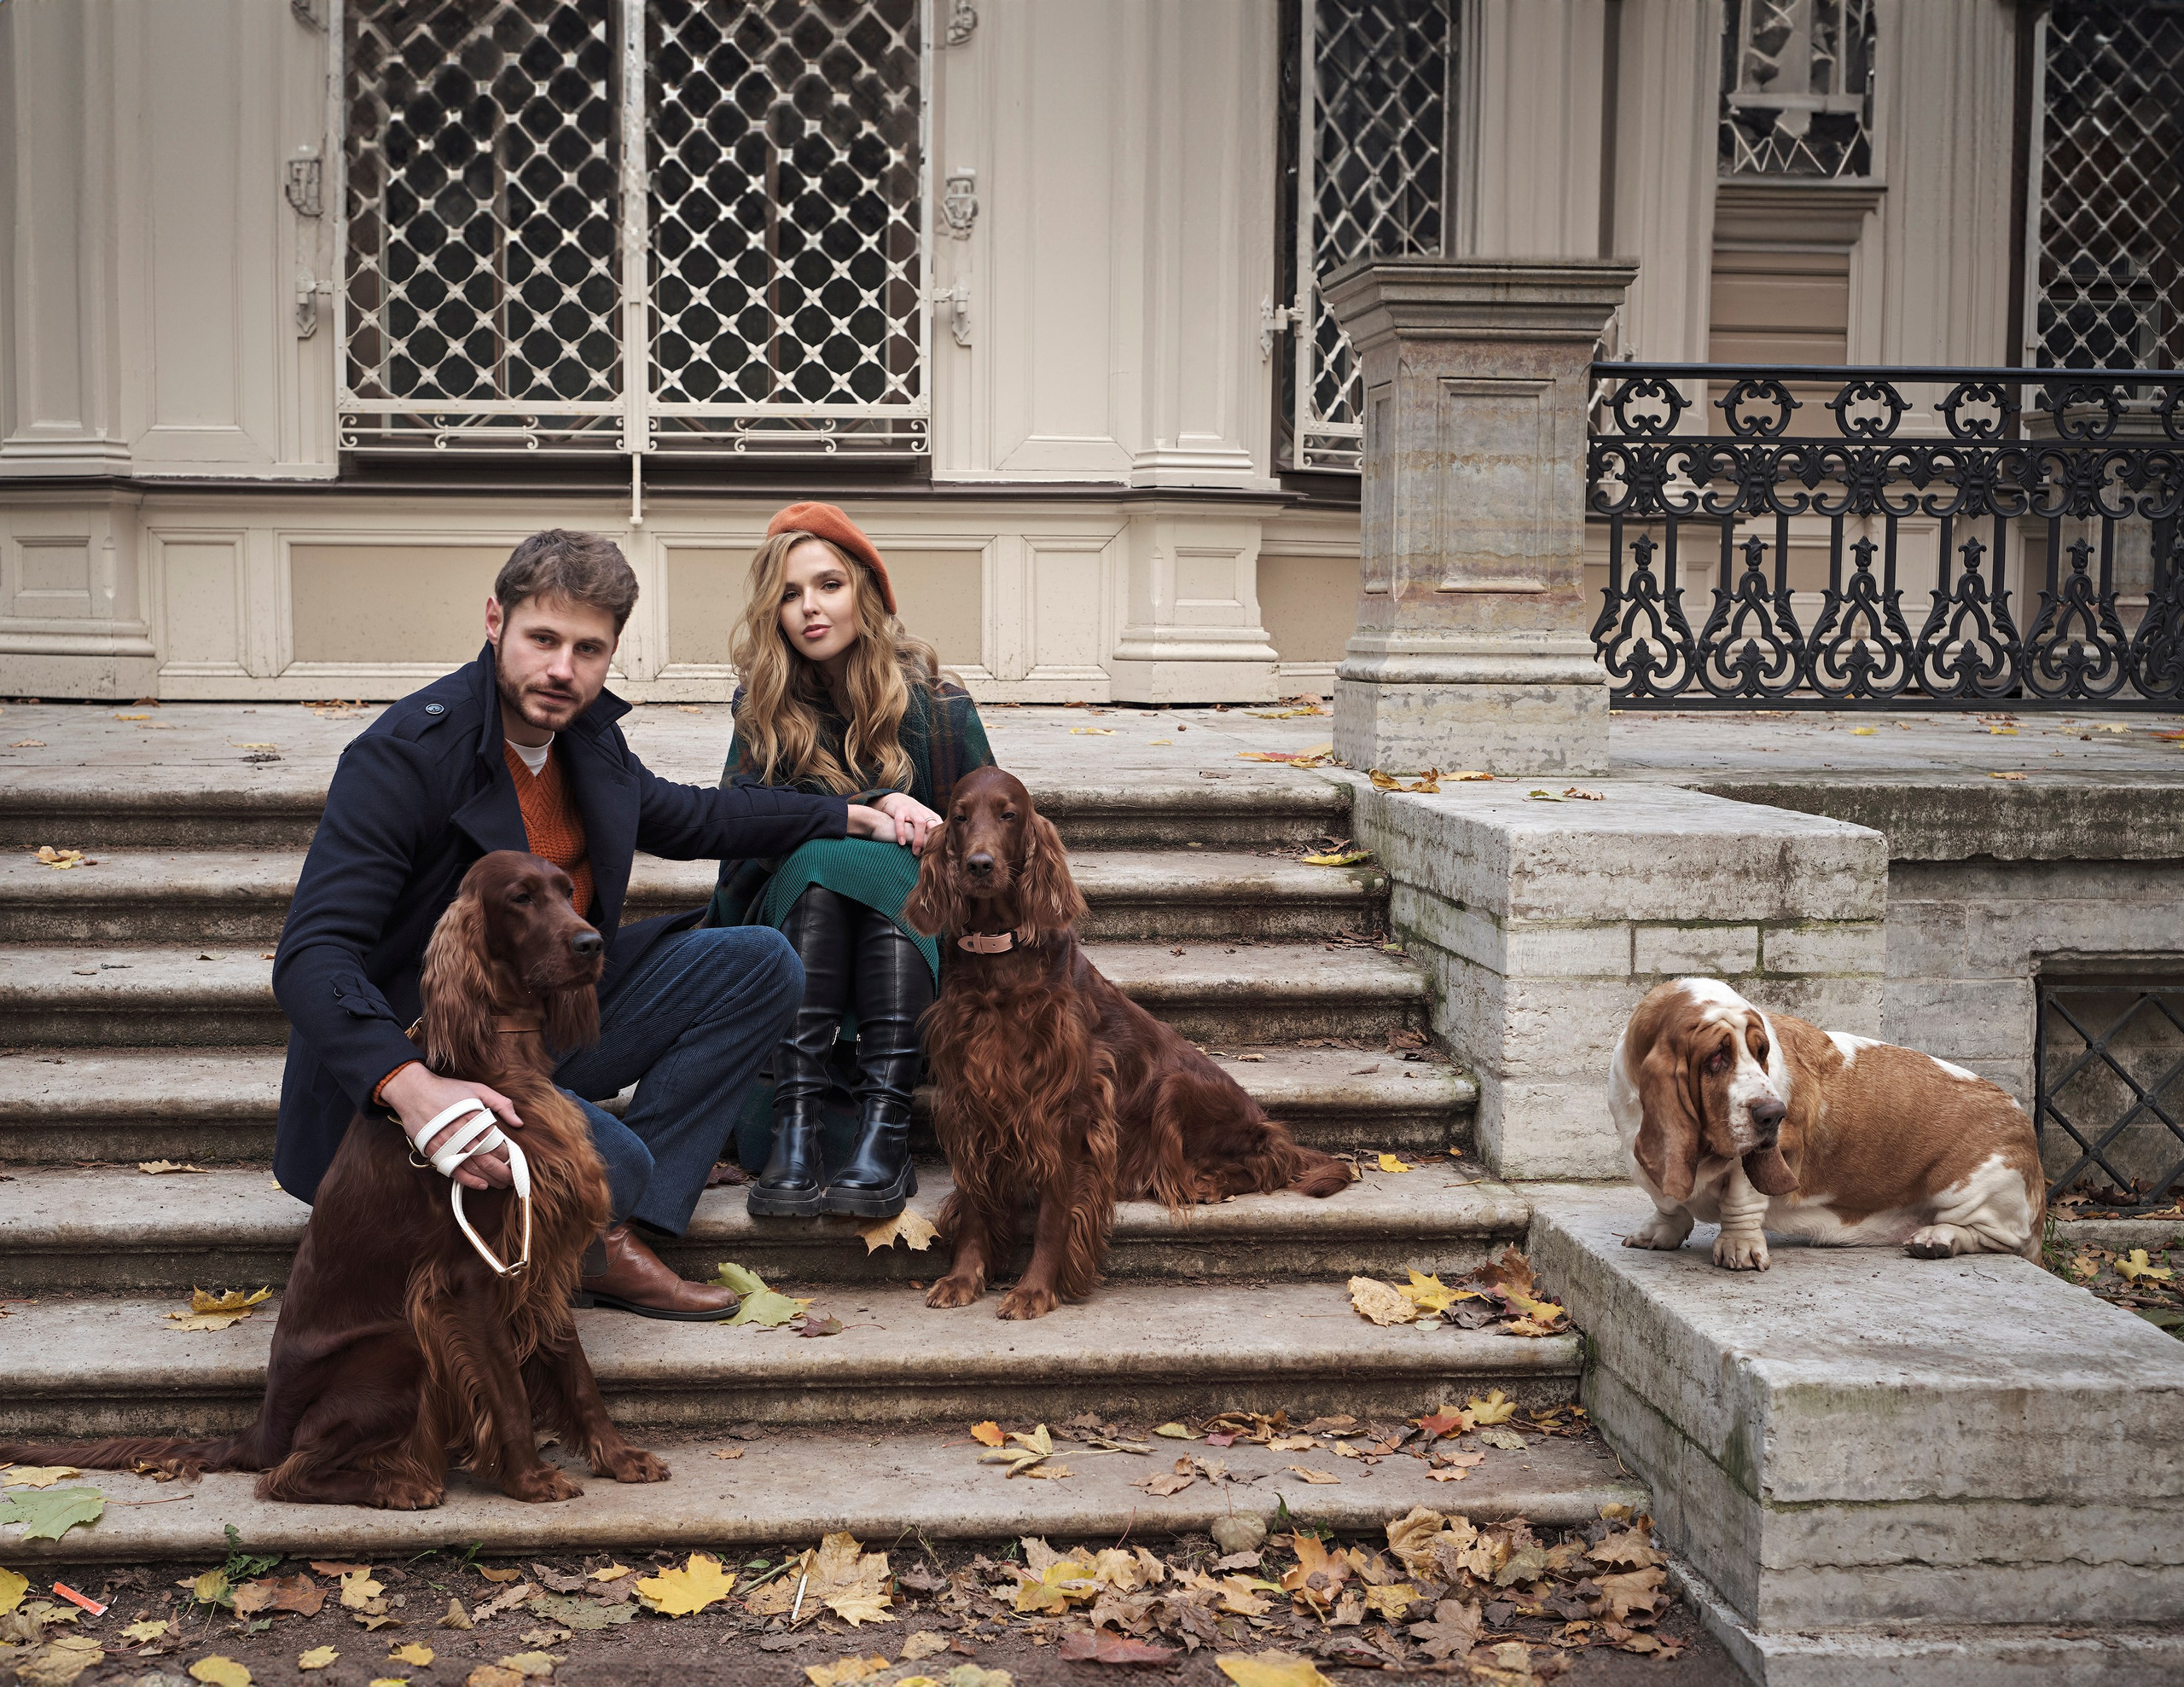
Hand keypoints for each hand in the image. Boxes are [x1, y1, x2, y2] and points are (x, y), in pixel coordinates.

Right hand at [381, 1064, 521, 1190]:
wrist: (414, 1091)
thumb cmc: (447, 1090)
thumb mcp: (478, 1089)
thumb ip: (501, 1104)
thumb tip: (519, 1122)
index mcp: (475, 1118)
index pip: (497, 1144)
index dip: (509, 1156)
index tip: (518, 1163)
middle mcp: (461, 1134)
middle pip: (487, 1159)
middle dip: (503, 1172)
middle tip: (513, 1179)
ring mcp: (446, 1144)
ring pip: (472, 1167)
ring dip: (489, 1178)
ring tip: (501, 1184)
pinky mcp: (434, 1151)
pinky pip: (453, 1170)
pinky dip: (468, 1180)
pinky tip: (481, 1185)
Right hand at [873, 791, 942, 854]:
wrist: (895, 798)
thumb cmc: (911, 814)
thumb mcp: (923, 820)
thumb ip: (930, 830)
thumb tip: (940, 847)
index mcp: (930, 815)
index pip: (939, 827)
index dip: (940, 839)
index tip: (939, 852)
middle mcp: (922, 812)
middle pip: (932, 826)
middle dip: (931, 841)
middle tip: (928, 855)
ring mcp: (911, 810)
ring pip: (919, 823)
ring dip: (918, 839)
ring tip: (915, 852)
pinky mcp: (899, 810)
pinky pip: (900, 821)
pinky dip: (901, 832)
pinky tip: (901, 843)